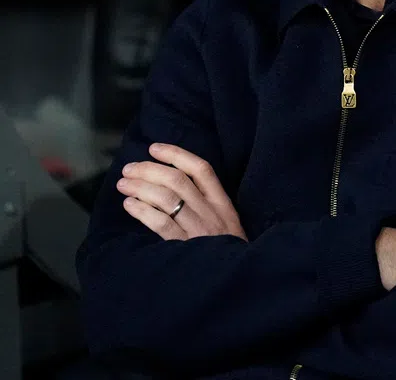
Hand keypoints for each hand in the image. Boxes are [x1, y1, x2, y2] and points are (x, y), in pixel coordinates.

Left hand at [116, 143, 247, 241]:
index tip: (154, 148)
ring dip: (141, 187)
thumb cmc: (226, 253)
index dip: (177, 154)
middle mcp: (212, 213)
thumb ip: (206, 206)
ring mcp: (199, 230)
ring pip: (167, 198)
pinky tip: (129, 205)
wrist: (237, 282)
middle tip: (129, 168)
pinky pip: (161, 223)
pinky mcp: (185, 247)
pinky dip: (142, 210)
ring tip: (123, 184)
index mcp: (223, 204)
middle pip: (178, 180)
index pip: (201, 170)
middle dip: (150, 170)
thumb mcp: (226, 225)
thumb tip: (168, 185)